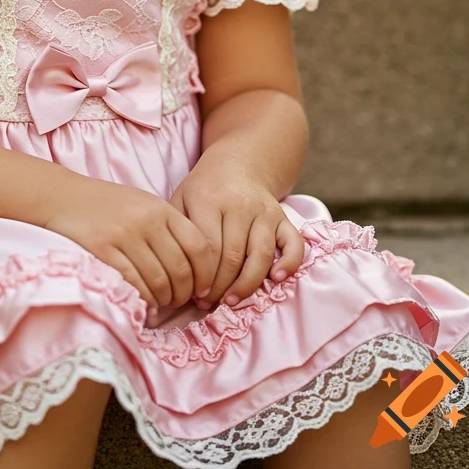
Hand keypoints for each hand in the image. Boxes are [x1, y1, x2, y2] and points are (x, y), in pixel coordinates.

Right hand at [39, 174, 212, 316]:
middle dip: (185, 293)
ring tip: (162, 304)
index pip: (198, 246)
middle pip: (181, 268)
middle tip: (180, 302)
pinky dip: (143, 300)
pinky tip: (145, 306)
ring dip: (164, 300)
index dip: (206, 273)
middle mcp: (145, 221)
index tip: (203, 288)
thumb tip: (195, 271)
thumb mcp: (143, 205)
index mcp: (160, 208)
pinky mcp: (102, 250)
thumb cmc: (107, 205)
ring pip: (158, 280)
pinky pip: (133, 283)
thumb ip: (168, 229)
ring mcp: (123, 235)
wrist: (63, 196)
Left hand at [168, 154, 305, 308]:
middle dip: (221, 287)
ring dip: (247, 285)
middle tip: (209, 304)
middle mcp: (240, 205)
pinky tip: (277, 279)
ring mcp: (264, 211)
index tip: (194, 294)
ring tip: (232, 301)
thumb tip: (175, 272)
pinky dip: (289, 263)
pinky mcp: (283, 217)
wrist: (237, 164)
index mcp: (210, 200)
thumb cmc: (204, 189)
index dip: (202, 277)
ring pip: (260, 256)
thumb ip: (178, 231)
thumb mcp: (181, 199)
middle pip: (233, 257)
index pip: (209, 248)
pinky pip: (293, 243)